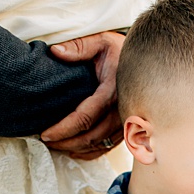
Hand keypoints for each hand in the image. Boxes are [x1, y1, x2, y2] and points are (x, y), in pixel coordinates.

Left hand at [39, 31, 125, 160]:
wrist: (148, 59)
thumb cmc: (122, 50)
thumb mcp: (101, 41)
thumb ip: (79, 47)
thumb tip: (55, 51)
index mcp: (112, 92)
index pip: (84, 118)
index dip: (63, 130)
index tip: (45, 134)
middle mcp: (121, 111)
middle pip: (90, 137)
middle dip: (65, 143)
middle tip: (45, 142)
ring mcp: (126, 122)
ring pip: (98, 145)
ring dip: (75, 148)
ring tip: (55, 146)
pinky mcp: (128, 128)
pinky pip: (108, 146)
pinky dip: (90, 152)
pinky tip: (75, 150)